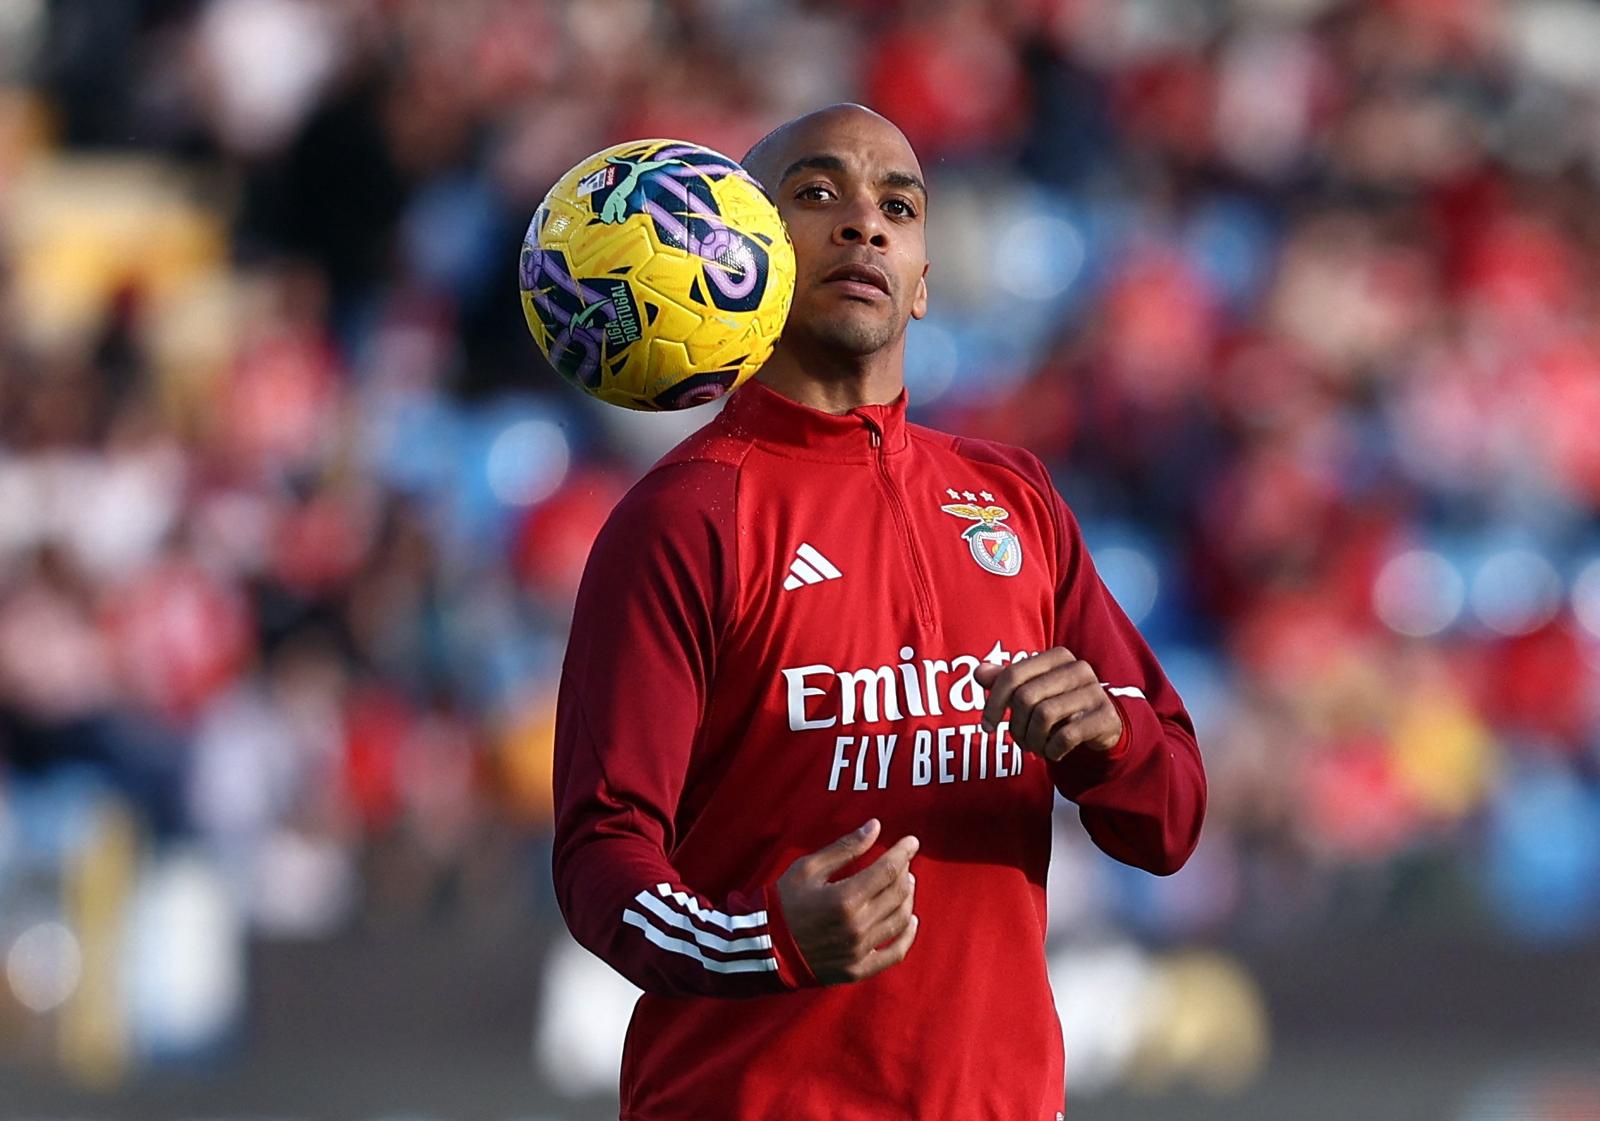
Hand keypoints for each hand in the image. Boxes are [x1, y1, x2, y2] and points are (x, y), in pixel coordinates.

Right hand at [775, 819, 918, 984]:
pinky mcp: (858, 969)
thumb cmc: (784, 902)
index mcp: (846, 898)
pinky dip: (908, 936)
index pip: (889, 870)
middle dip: (904, 871)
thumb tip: (874, 827)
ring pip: (900, 919)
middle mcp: (858, 926)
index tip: (911, 841)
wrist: (764, 947)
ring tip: (905, 883)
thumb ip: (844, 848)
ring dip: (907, 898)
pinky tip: (911, 920)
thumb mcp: (809, 868)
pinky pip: (895, 953)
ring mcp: (860, 950)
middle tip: (902, 860)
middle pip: (898, 893)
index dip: (904, 852)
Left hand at [973, 647, 1122, 760]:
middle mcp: (1078, 668)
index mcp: (1057, 656)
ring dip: (1033, 740)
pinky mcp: (1105, 717)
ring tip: (1036, 747)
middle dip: (1016, 726)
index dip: (994, 703)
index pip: (1012, 675)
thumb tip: (978, 672)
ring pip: (1044, 716)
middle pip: (1026, 697)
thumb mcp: (1032, 691)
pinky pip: (1066, 736)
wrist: (1102, 725)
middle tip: (1020, 741)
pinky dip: (1052, 750)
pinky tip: (1054, 753)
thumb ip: (1005, 680)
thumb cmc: (1059, 704)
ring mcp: (1094, 691)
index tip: (986, 727)